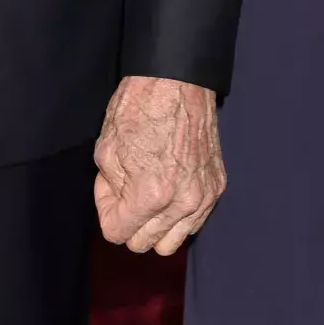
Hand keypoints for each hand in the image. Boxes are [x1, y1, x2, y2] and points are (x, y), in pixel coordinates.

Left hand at [94, 75, 225, 254]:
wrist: (178, 81)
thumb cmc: (138, 109)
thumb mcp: (106, 150)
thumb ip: (109, 191)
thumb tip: (119, 207)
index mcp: (150, 195)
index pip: (116, 233)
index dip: (107, 210)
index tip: (110, 188)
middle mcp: (181, 204)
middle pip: (144, 243)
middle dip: (129, 220)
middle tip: (128, 188)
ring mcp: (203, 198)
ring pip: (172, 242)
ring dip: (155, 225)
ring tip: (150, 195)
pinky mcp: (217, 188)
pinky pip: (194, 223)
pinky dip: (178, 215)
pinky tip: (171, 189)